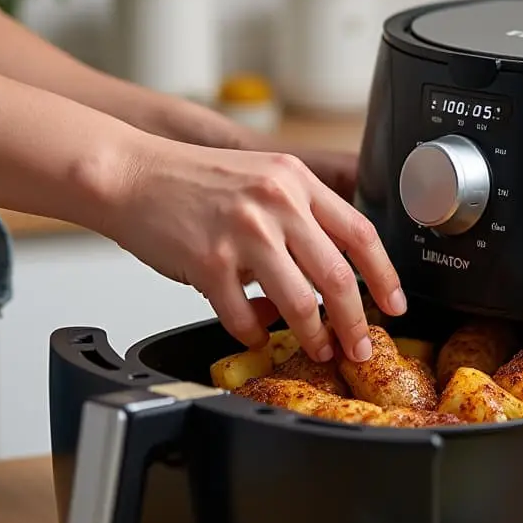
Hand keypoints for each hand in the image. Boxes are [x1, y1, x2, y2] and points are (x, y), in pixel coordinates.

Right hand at [106, 141, 405, 362]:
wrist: (129, 173)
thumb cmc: (194, 180)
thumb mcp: (262, 177)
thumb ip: (300, 216)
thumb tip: (330, 276)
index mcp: (295, 180)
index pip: (360, 232)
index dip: (385, 276)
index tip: (393, 305)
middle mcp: (275, 202)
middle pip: (337, 275)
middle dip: (355, 321)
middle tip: (361, 346)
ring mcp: (242, 232)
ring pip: (298, 301)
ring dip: (313, 335)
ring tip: (318, 349)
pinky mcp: (208, 261)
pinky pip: (242, 316)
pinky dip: (253, 333)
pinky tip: (255, 334)